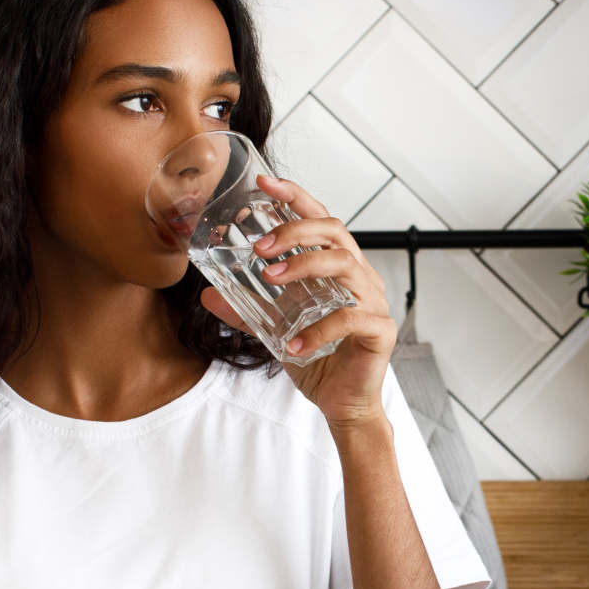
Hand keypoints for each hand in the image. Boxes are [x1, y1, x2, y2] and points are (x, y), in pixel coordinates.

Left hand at [199, 175, 395, 427]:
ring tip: (270, 279)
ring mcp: (374, 301)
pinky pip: (350, 318)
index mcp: (339, 269)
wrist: (343, 405)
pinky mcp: (380, 331)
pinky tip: (294, 343)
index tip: (266, 184)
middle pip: (336, 231)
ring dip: (303, 266)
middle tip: (260, 247)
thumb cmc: (318, 360)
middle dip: (295, 231)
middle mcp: (360, 277)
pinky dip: (319, 329)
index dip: (296, 197)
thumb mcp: (273, 330)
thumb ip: (245, 310)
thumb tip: (208, 294)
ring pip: (345, 264)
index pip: (321, 220)